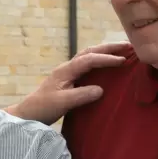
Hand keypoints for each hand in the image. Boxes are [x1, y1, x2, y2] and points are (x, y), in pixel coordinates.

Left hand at [10, 41, 131, 124]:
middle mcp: (67, 67)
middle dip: (108, 47)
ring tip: (122, 50)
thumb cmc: (44, 107)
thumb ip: (81, 95)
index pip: (89, 59)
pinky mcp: (69, 79)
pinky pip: (87, 65)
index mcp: (66, 70)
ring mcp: (68, 72)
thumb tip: (101, 89)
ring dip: (104, 51)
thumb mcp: (63, 103)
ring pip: (88, 56)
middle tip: (128, 45)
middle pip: (89, 51)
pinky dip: (99, 60)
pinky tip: (108, 64)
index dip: (106, 58)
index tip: (122, 60)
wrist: (29, 113)